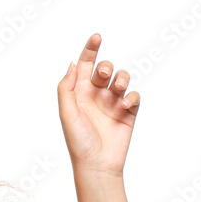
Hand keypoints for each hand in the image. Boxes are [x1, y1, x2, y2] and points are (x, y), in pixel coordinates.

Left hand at [57, 33, 140, 177]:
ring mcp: (112, 103)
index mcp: (78, 93)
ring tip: (117, 88)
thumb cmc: (78, 141)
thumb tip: (72, 64)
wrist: (97, 165)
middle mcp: (95, 96)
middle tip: (103, 75)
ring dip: (121, 78)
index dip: (90, 50)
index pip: (84, 66)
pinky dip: (131, 96)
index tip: (97, 37)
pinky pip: (134, 96)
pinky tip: (125, 105)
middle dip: (105, 67)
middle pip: (104, 69)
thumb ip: (66, 87)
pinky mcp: (128, 113)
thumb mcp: (66, 112)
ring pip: (121, 79)